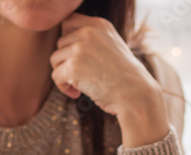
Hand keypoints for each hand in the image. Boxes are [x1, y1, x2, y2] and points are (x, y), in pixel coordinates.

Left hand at [50, 13, 169, 146]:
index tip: (77, 57)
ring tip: (79, 85)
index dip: (68, 41)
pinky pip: (56, 76)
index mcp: (99, 24)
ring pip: (55, 59)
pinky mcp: (73, 66)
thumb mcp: (112, 47)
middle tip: (80, 76)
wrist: (136, 95)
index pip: (68, 22)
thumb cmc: (125, 78)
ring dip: (64, 74)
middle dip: (66, 60)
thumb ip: (92, 40)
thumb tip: (65, 45)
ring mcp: (80, 48)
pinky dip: (63, 87)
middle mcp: (88, 31)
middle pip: (60, 43)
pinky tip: (77, 94)